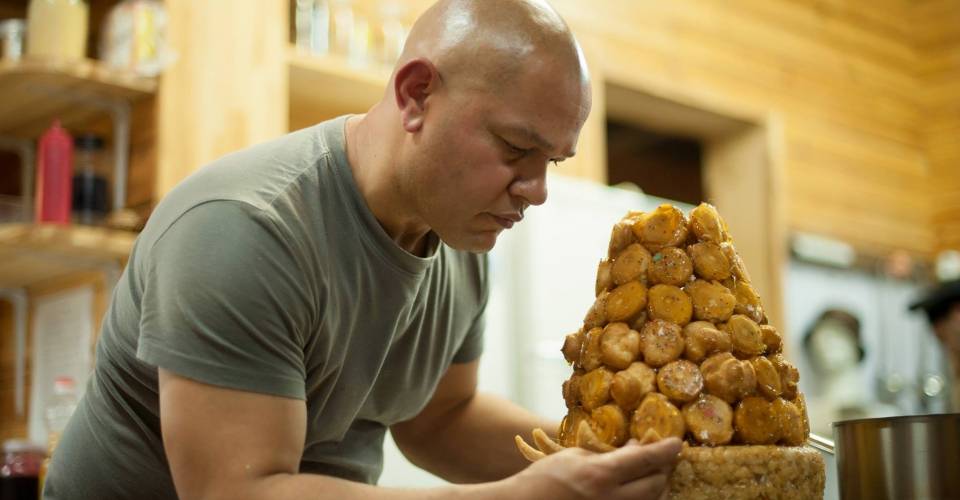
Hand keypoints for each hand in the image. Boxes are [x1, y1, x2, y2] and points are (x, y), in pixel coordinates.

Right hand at [510, 438, 681, 499]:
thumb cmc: (546, 477)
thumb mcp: (577, 456)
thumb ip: (609, 453)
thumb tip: (637, 447)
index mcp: (601, 475)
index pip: (647, 459)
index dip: (666, 449)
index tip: (677, 443)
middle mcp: (612, 499)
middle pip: (656, 485)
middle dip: (661, 470)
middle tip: (658, 458)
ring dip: (653, 487)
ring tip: (644, 474)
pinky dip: (640, 499)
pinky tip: (631, 490)